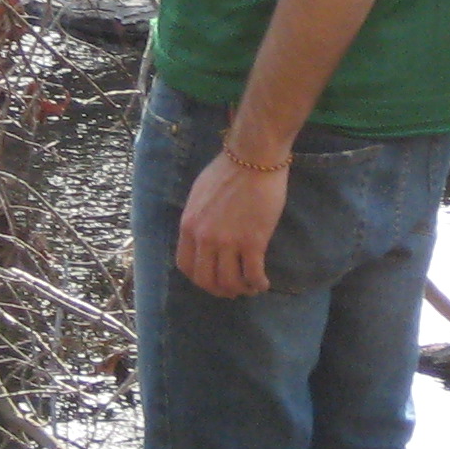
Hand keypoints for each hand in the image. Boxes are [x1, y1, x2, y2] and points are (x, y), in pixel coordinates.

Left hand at [175, 148, 288, 296]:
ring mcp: (228, 242)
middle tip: (232, 290)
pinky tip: (264, 283)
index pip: (186, 266)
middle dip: (219, 290)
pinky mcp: (253, 242)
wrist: (254, 158)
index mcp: (189, 226)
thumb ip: (198, 218)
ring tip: (250, 287)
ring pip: (229, 282)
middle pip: (206, 280)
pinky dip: (258, 284)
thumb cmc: (229, 169)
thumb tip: (201, 234)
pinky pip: (253, 274)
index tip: (211, 279)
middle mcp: (204, 238)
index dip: (199, 278)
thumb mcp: (199, 194)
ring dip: (240, 290)